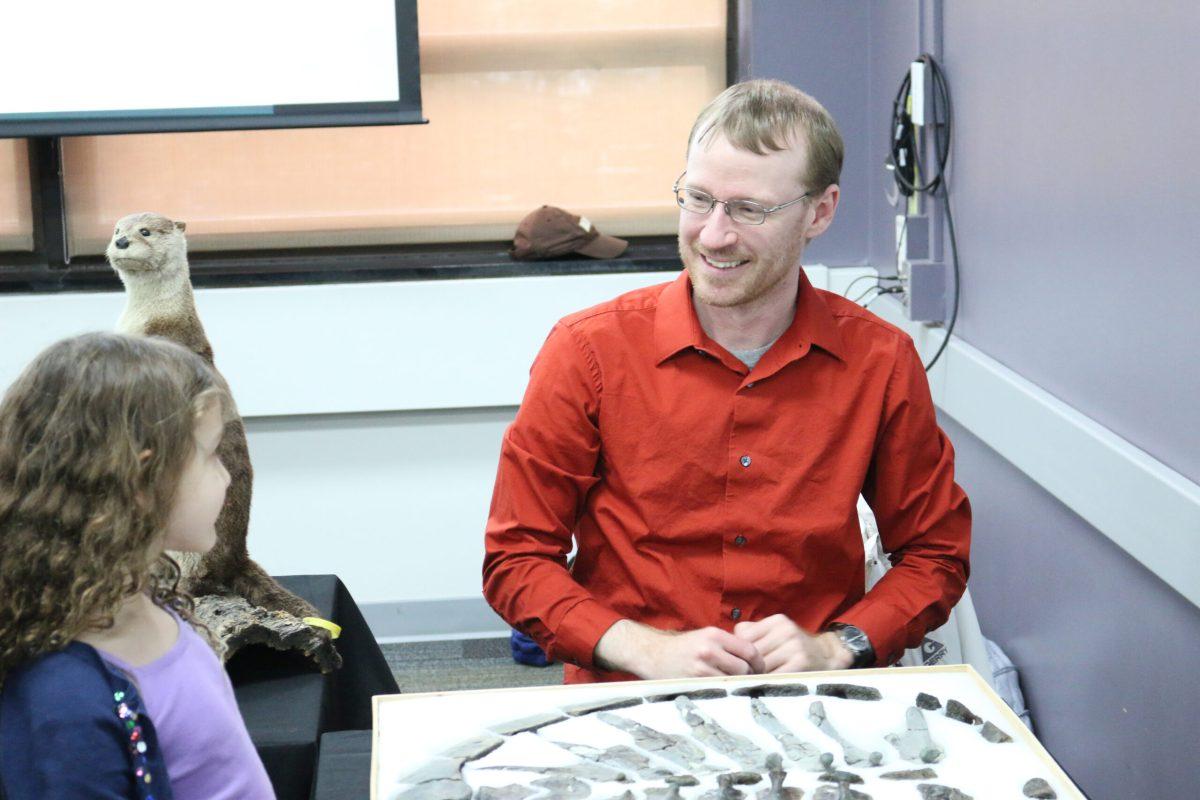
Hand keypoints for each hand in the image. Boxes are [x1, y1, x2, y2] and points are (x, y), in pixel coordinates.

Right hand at [594, 619, 765, 679]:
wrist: (653, 654)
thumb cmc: (684, 647)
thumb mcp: (705, 636)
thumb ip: (728, 645)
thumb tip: (756, 659)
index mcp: (714, 634)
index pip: (749, 650)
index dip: (759, 662)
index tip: (759, 668)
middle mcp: (708, 648)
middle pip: (744, 668)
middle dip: (749, 676)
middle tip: (748, 680)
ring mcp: (700, 667)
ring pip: (732, 681)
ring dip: (736, 685)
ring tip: (734, 685)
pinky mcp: (694, 681)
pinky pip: (718, 689)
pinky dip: (723, 691)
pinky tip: (721, 690)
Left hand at [734, 614, 852, 672]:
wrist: (826, 657)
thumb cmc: (792, 647)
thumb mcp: (775, 633)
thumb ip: (751, 633)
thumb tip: (726, 645)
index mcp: (777, 621)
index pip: (744, 636)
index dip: (738, 652)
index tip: (735, 663)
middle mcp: (787, 630)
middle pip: (752, 652)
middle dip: (745, 666)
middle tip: (738, 677)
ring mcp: (795, 646)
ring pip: (761, 666)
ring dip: (754, 676)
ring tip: (751, 682)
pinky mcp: (801, 663)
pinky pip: (774, 676)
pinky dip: (766, 682)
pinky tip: (764, 686)